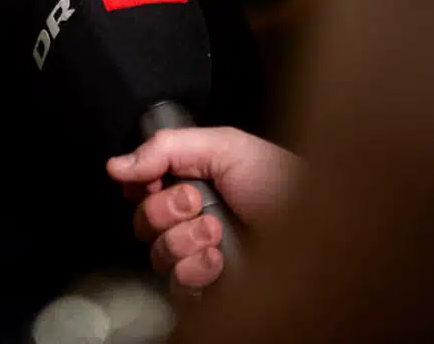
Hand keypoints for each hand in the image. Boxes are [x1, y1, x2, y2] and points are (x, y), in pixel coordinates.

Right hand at [107, 127, 298, 290]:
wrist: (316, 227)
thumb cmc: (282, 182)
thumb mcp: (225, 146)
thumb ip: (167, 146)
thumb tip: (117, 163)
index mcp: (194, 181)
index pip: (142, 186)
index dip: (140, 183)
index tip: (152, 179)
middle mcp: (193, 218)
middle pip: (143, 221)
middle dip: (166, 209)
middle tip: (195, 201)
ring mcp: (200, 254)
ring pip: (157, 254)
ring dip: (184, 239)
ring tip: (215, 232)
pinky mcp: (208, 286)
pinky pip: (177, 286)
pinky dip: (196, 270)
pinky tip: (219, 260)